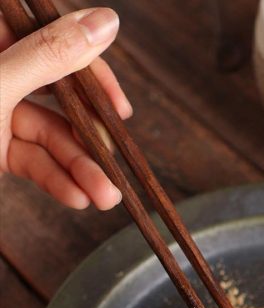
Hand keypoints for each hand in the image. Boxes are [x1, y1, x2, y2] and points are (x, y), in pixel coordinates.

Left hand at [0, 7, 130, 209]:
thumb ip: (49, 55)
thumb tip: (106, 22)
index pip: (54, 42)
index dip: (92, 76)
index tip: (120, 108)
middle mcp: (0, 73)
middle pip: (60, 96)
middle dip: (90, 137)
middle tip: (116, 164)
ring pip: (51, 136)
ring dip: (81, 169)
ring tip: (105, 197)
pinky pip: (35, 161)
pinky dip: (58, 180)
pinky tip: (78, 198)